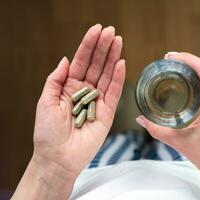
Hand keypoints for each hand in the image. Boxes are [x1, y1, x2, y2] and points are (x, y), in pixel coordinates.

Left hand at [33, 24, 124, 177]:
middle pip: (96, 65)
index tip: (96, 30)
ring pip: (107, 75)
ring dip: (113, 58)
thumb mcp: (45, 101)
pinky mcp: (107, 112)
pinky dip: (118, 78)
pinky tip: (121, 63)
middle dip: (103, 48)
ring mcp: (98, 101)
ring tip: (118, 41)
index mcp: (69, 87)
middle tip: (111, 32)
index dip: (88, 46)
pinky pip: (114, 93)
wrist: (58, 157)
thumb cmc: (48, 132)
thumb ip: (56, 79)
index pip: (81, 62)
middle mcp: (85, 92)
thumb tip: (66, 59)